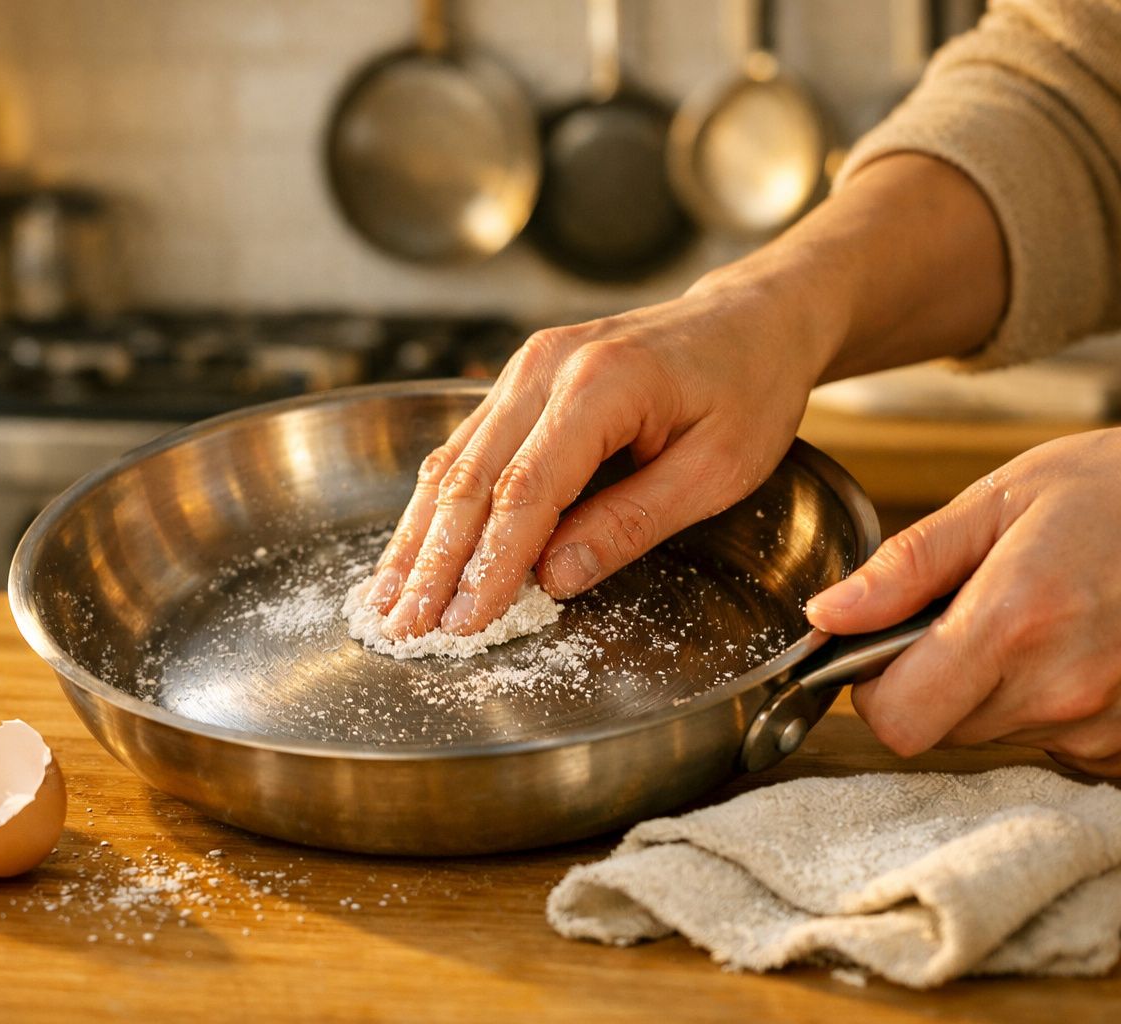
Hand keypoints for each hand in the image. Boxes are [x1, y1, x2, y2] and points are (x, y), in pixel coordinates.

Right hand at [367, 280, 830, 638]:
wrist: (751, 318)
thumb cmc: (748, 389)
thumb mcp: (715, 471)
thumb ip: (630, 524)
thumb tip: (553, 579)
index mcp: (603, 384)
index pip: (527, 490)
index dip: (490, 563)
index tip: (463, 623)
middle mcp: (547, 366)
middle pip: (471, 477)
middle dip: (432, 561)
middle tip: (404, 627)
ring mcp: (526, 367)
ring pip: (453, 462)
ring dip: (418, 537)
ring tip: (386, 601)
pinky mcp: (520, 380)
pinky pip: (465, 447)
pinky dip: (434, 504)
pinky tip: (411, 547)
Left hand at [807, 429, 1120, 776]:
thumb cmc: (1112, 490)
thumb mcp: (999, 502)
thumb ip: (905, 567)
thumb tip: (828, 616)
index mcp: (1014, 622)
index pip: (897, 721)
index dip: (876, 688)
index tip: (888, 647)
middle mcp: (1063, 689)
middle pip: (941, 730)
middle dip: (936, 682)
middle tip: (978, 617)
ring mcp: (1106, 727)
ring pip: (997, 737)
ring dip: (996, 692)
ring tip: (1040, 622)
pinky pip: (1056, 744)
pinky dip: (1050, 706)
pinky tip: (1078, 649)